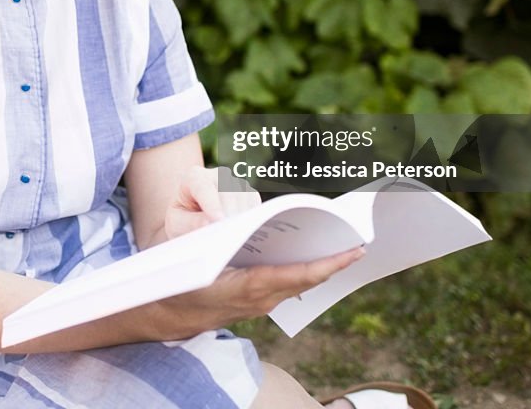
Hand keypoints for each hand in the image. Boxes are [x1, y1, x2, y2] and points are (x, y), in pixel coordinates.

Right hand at [149, 245, 365, 340]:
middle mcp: (262, 298)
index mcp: (251, 286)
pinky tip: (311, 256)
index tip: (354, 251)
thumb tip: (240, 216)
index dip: (330, 263)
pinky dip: (304, 270)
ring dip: (322, 266)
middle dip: (335, 262)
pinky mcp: (257, 301)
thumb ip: (220, 236)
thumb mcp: (198, 255)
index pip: (301, 275)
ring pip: (300, 283)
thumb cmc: (181, 282)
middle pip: (308, 279)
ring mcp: (261, 303)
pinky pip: (288, 285)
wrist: (170, 314)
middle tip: (360, 243)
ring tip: (343, 246)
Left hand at [163, 165, 261, 240]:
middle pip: (228, 191)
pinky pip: (255, 203)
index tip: (218, 220)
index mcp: (194, 177)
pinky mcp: (248, 193)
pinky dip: (252, 218)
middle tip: (230, 236)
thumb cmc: (182, 217)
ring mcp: (235, 182)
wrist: (191, 214)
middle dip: (229, 213)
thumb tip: (209, 223)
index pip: (203, 187)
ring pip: (244, 197)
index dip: (212, 204)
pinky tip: (245, 233)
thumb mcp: (177, 223)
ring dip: (242, 217)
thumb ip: (190, 222)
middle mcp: (217, 175)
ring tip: (237, 238)